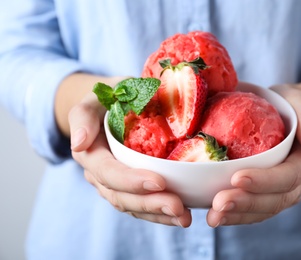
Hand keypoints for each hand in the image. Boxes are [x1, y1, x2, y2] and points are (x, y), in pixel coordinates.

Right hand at [68, 86, 191, 227]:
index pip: (108, 172)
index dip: (131, 180)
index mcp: (90, 154)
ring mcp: (115, 184)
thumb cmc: (108, 99)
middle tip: (178, 207)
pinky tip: (180, 216)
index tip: (159, 182)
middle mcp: (100, 174)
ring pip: (133, 206)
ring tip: (184, 217)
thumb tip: (79, 144)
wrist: (112, 106)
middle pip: (121, 196)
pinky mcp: (129, 188)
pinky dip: (160, 214)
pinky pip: (142, 206)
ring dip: (158, 214)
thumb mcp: (94, 99)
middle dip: (150, 204)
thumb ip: (83, 116)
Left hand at [206, 83, 300, 226]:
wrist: (287, 113)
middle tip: (219, 204)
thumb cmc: (291, 105)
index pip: (289, 176)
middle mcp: (298, 181)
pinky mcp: (268, 195)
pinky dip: (236, 216)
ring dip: (238, 215)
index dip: (265, 180)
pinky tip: (216, 217)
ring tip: (213, 217)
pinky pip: (254, 211)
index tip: (237, 178)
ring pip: (263, 210)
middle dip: (246, 203)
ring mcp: (283, 191)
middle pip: (275, 199)